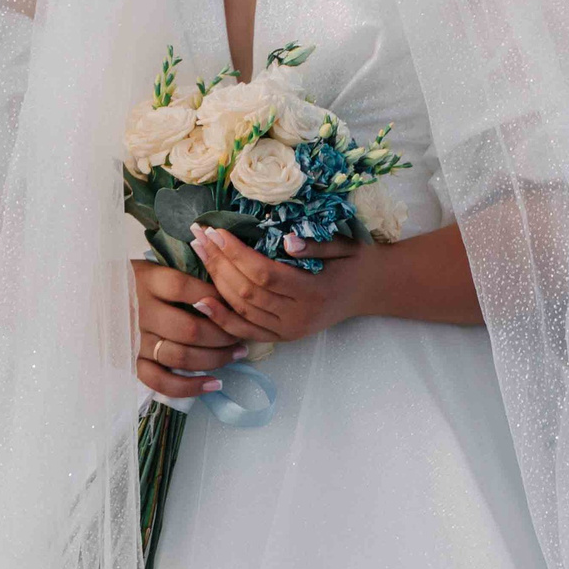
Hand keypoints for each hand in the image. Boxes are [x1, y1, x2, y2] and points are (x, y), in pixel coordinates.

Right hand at [130, 258, 248, 401]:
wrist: (92, 297)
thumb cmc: (134, 280)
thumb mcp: (154, 266)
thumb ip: (183, 273)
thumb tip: (226, 284)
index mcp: (146, 281)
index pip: (183, 288)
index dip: (214, 297)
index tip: (234, 302)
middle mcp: (140, 311)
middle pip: (189, 329)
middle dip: (223, 335)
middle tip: (241, 334)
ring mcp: (135, 340)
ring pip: (180, 357)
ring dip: (215, 359)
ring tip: (237, 353)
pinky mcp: (131, 362)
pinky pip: (160, 381)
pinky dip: (189, 387)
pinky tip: (213, 384)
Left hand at [189, 226, 369, 344]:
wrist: (370, 290)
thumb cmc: (356, 262)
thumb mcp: (346, 246)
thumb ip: (317, 245)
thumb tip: (286, 241)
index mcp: (314, 293)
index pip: (264, 274)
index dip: (236, 253)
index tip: (216, 230)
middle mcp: (298, 318)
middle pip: (247, 292)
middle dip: (218, 262)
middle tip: (198, 235)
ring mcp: (288, 331)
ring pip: (241, 310)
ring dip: (214, 281)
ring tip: (198, 252)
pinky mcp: (282, 338)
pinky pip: (244, 331)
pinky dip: (220, 317)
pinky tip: (200, 299)